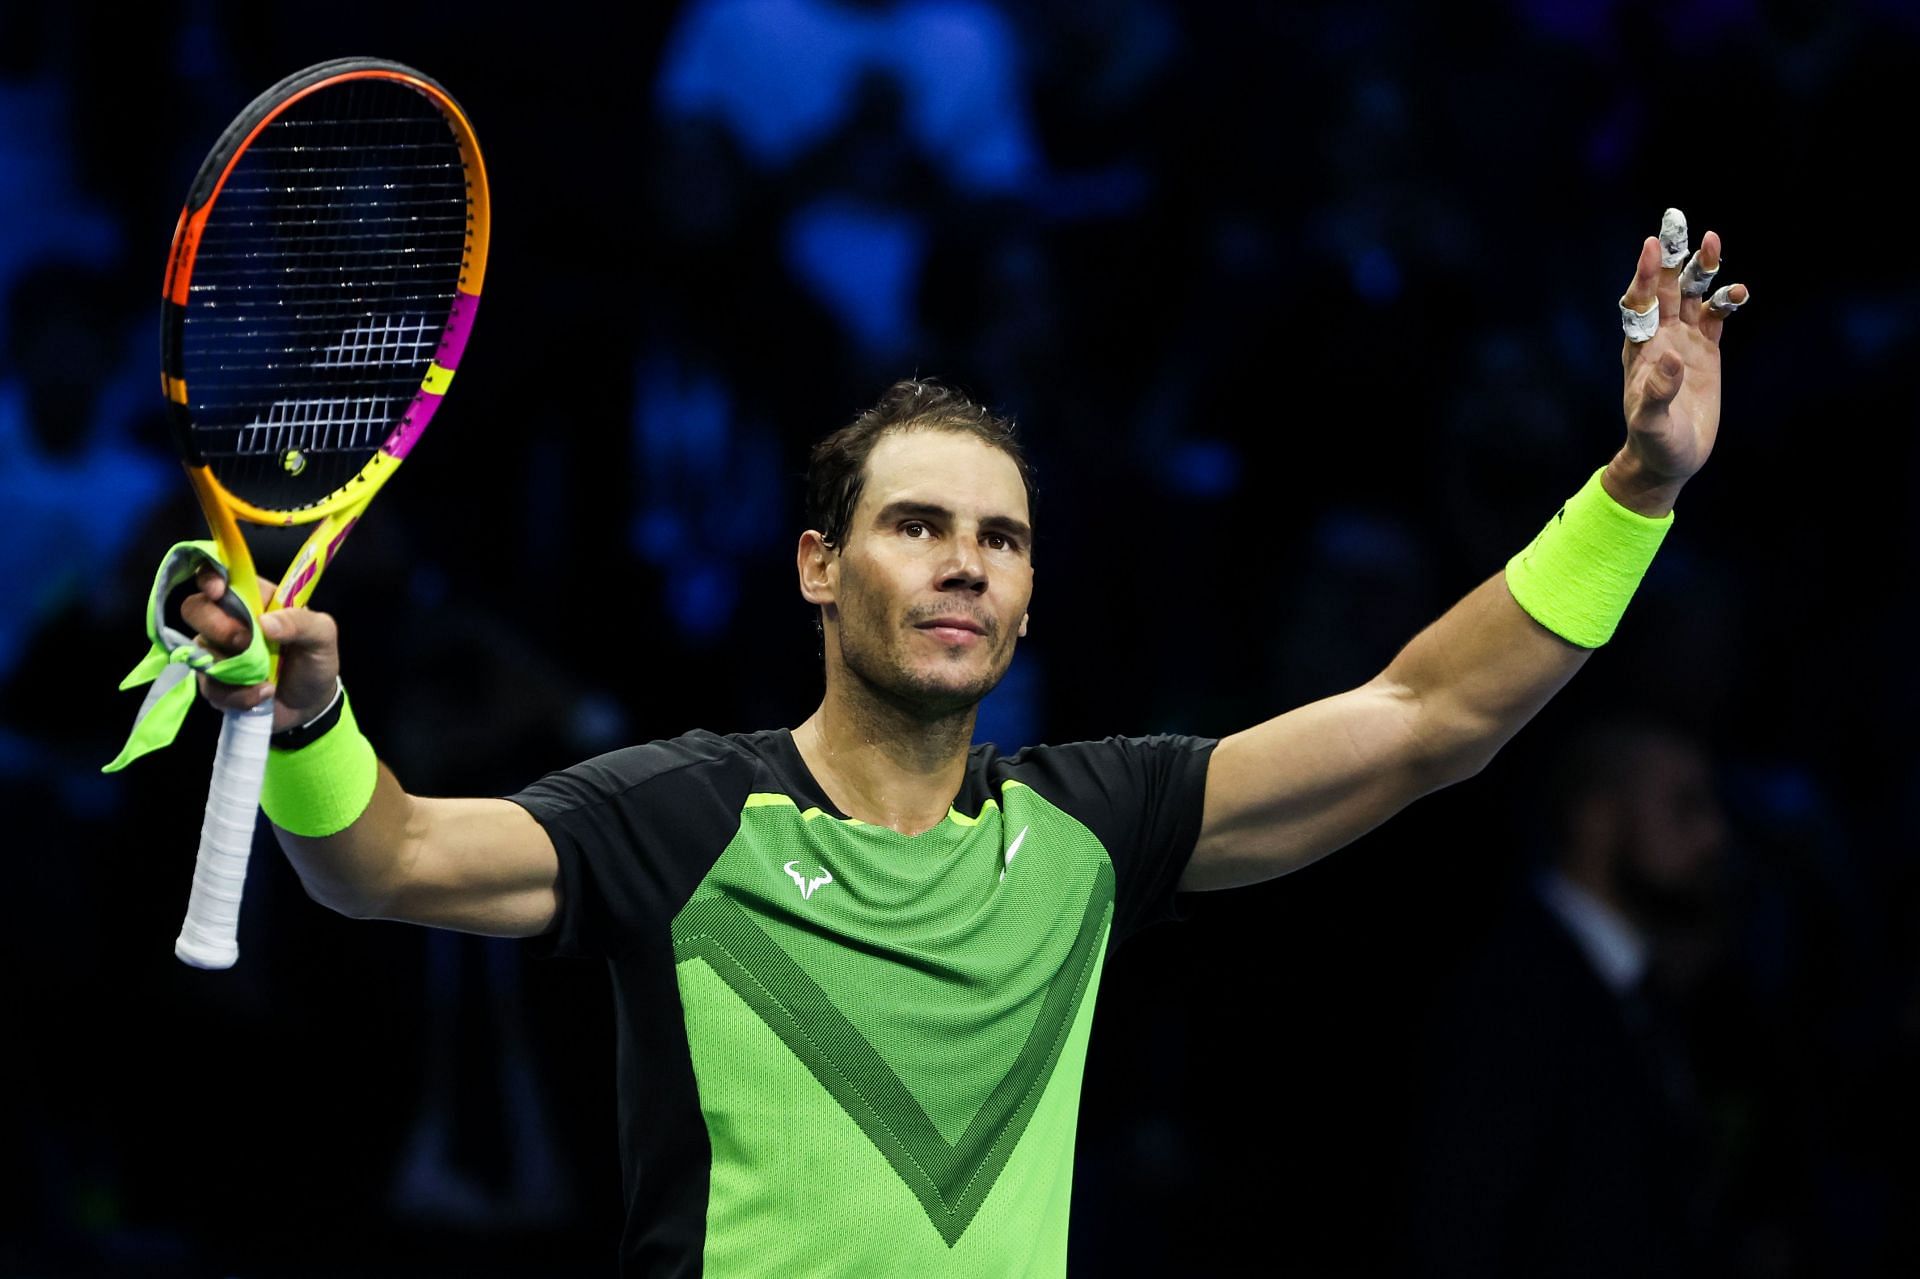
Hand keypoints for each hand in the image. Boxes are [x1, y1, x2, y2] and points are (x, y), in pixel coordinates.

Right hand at [182, 568, 341, 732]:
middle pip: (195, 608)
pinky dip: (238, 694)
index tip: (217, 591)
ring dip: (233, 668)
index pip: (220, 574)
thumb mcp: (323, 637)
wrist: (311, 706)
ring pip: (199, 650)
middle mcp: (230, 620)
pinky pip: (209, 685)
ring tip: (267, 679)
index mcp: (255, 599)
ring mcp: (217, 651)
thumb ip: (302, 622)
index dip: (209, 576)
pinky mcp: (213, 682)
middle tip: (245, 643)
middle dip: (217, 626)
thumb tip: (265, 622)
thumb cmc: (315, 661)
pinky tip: (262, 694)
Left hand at [1609, 218, 1750, 514]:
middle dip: (1672, 256)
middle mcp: (1660, 338)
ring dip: (1702, 270)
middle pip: (1666, 288)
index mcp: (1641, 349)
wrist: (1671, 459)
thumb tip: (1670, 358)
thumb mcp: (1652, 423)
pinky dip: (1726, 302)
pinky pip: (1716, 317)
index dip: (1646, 276)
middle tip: (1677, 220)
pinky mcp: (1706, 352)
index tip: (1652, 247)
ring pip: (1693, 296)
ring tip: (1714, 242)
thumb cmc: (1654, 443)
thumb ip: (1658, 392)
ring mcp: (1684, 342)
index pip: (1640, 304)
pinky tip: (1739, 291)